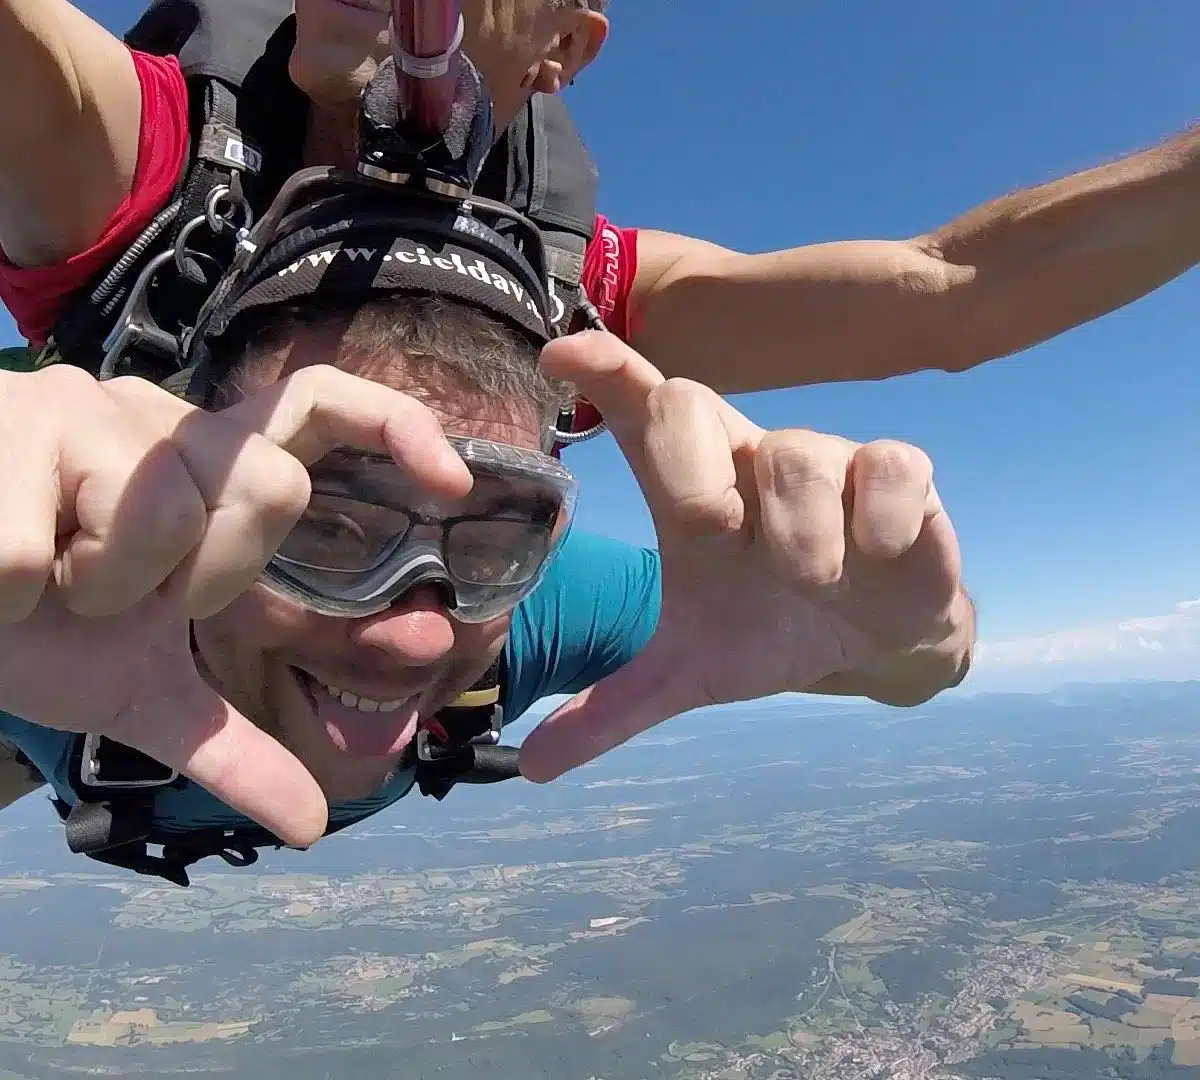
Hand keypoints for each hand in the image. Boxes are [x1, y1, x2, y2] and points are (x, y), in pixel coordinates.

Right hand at [0, 364, 470, 844]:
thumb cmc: (35, 629)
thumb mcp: (142, 690)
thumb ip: (231, 747)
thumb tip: (312, 826)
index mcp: (208, 466)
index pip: (323, 407)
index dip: (397, 424)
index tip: (456, 483)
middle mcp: (161, 420)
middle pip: (270, 490)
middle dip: (200, 577)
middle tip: (119, 590)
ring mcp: (82, 407)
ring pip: (157, 520)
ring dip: (97, 587)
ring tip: (49, 578)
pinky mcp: (7, 418)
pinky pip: (43, 543)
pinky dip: (10, 590)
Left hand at [519, 332, 970, 781]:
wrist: (874, 641)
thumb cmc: (768, 631)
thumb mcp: (690, 673)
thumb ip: (613, 709)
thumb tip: (531, 768)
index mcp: (687, 491)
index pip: (637, 410)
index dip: (604, 373)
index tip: (560, 352)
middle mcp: (743, 458)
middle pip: (688, 405)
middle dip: (691, 475)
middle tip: (716, 536)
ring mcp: (822, 457)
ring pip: (792, 456)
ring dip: (798, 539)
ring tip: (810, 582)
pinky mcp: (898, 470)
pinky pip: (886, 468)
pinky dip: (876, 525)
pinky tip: (876, 558)